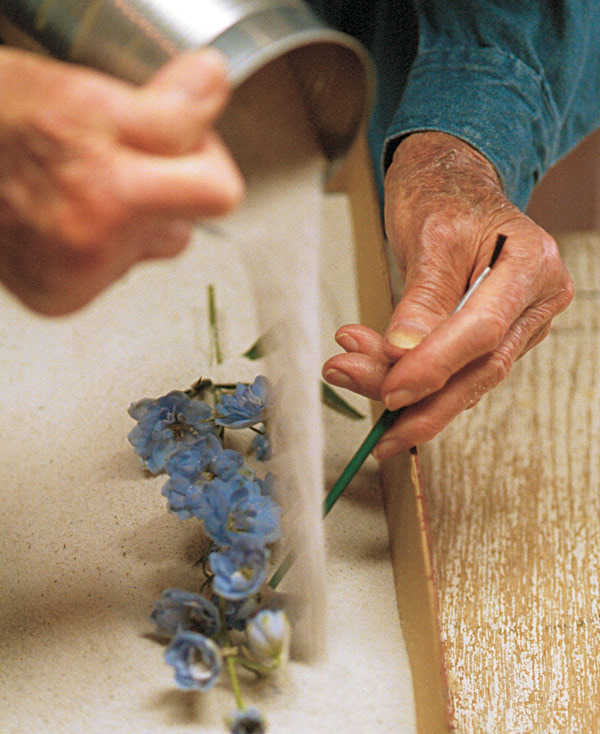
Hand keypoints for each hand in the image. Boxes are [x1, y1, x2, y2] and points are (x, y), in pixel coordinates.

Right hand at [0, 47, 243, 313]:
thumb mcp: (83, 95)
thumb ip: (167, 106)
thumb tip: (213, 84)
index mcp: (109, 200)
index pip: (218, 194)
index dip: (208, 157)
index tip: (188, 141)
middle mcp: (93, 254)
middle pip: (187, 225)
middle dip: (167, 186)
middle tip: (123, 155)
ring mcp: (76, 282)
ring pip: (151, 247)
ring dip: (135, 215)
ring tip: (87, 182)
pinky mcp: (60, 298)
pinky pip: (118, 268)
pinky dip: (106, 240)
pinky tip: (72, 213)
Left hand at [323, 131, 573, 458]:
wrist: (450, 183)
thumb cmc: (444, 194)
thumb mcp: (429, 236)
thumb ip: (422, 298)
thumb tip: (402, 352)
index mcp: (530, 263)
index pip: (482, 331)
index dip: (435, 367)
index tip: (392, 388)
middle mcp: (534, 299)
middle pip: (479, 368)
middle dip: (420, 398)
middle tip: (371, 414)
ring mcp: (518, 322)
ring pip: (463, 378)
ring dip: (405, 389)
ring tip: (349, 373)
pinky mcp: (493, 338)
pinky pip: (455, 370)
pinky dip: (411, 376)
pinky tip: (370, 371)